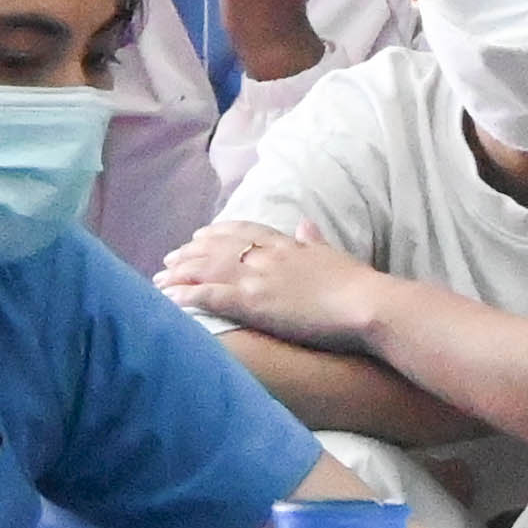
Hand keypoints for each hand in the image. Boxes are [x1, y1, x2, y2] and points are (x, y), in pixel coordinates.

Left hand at [156, 217, 388, 352]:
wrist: (368, 303)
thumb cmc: (359, 285)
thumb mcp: (334, 255)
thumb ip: (314, 240)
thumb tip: (305, 224)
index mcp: (287, 245)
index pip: (244, 231)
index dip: (218, 233)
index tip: (199, 236)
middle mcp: (267, 257)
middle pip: (217, 248)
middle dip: (189, 253)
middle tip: (168, 259)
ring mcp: (258, 279)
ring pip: (208, 269)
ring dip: (180, 273)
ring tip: (159, 278)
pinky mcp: (254, 303)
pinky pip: (211, 296)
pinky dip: (187, 295)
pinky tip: (169, 297)